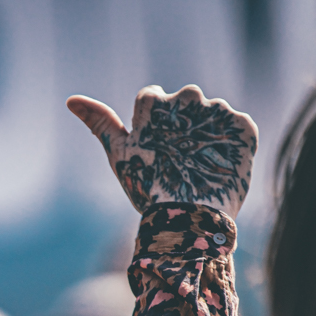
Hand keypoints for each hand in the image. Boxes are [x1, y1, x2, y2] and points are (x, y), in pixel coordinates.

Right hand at [68, 85, 257, 216]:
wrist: (189, 218)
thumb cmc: (146, 187)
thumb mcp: (118, 153)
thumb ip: (99, 121)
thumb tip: (71, 99)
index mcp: (154, 101)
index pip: (152, 100)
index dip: (150, 127)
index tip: (153, 150)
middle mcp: (188, 97)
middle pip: (183, 105)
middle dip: (180, 126)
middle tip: (176, 161)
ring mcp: (219, 110)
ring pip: (210, 117)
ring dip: (205, 135)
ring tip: (198, 167)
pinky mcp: (244, 126)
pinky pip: (236, 130)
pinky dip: (228, 146)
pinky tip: (217, 167)